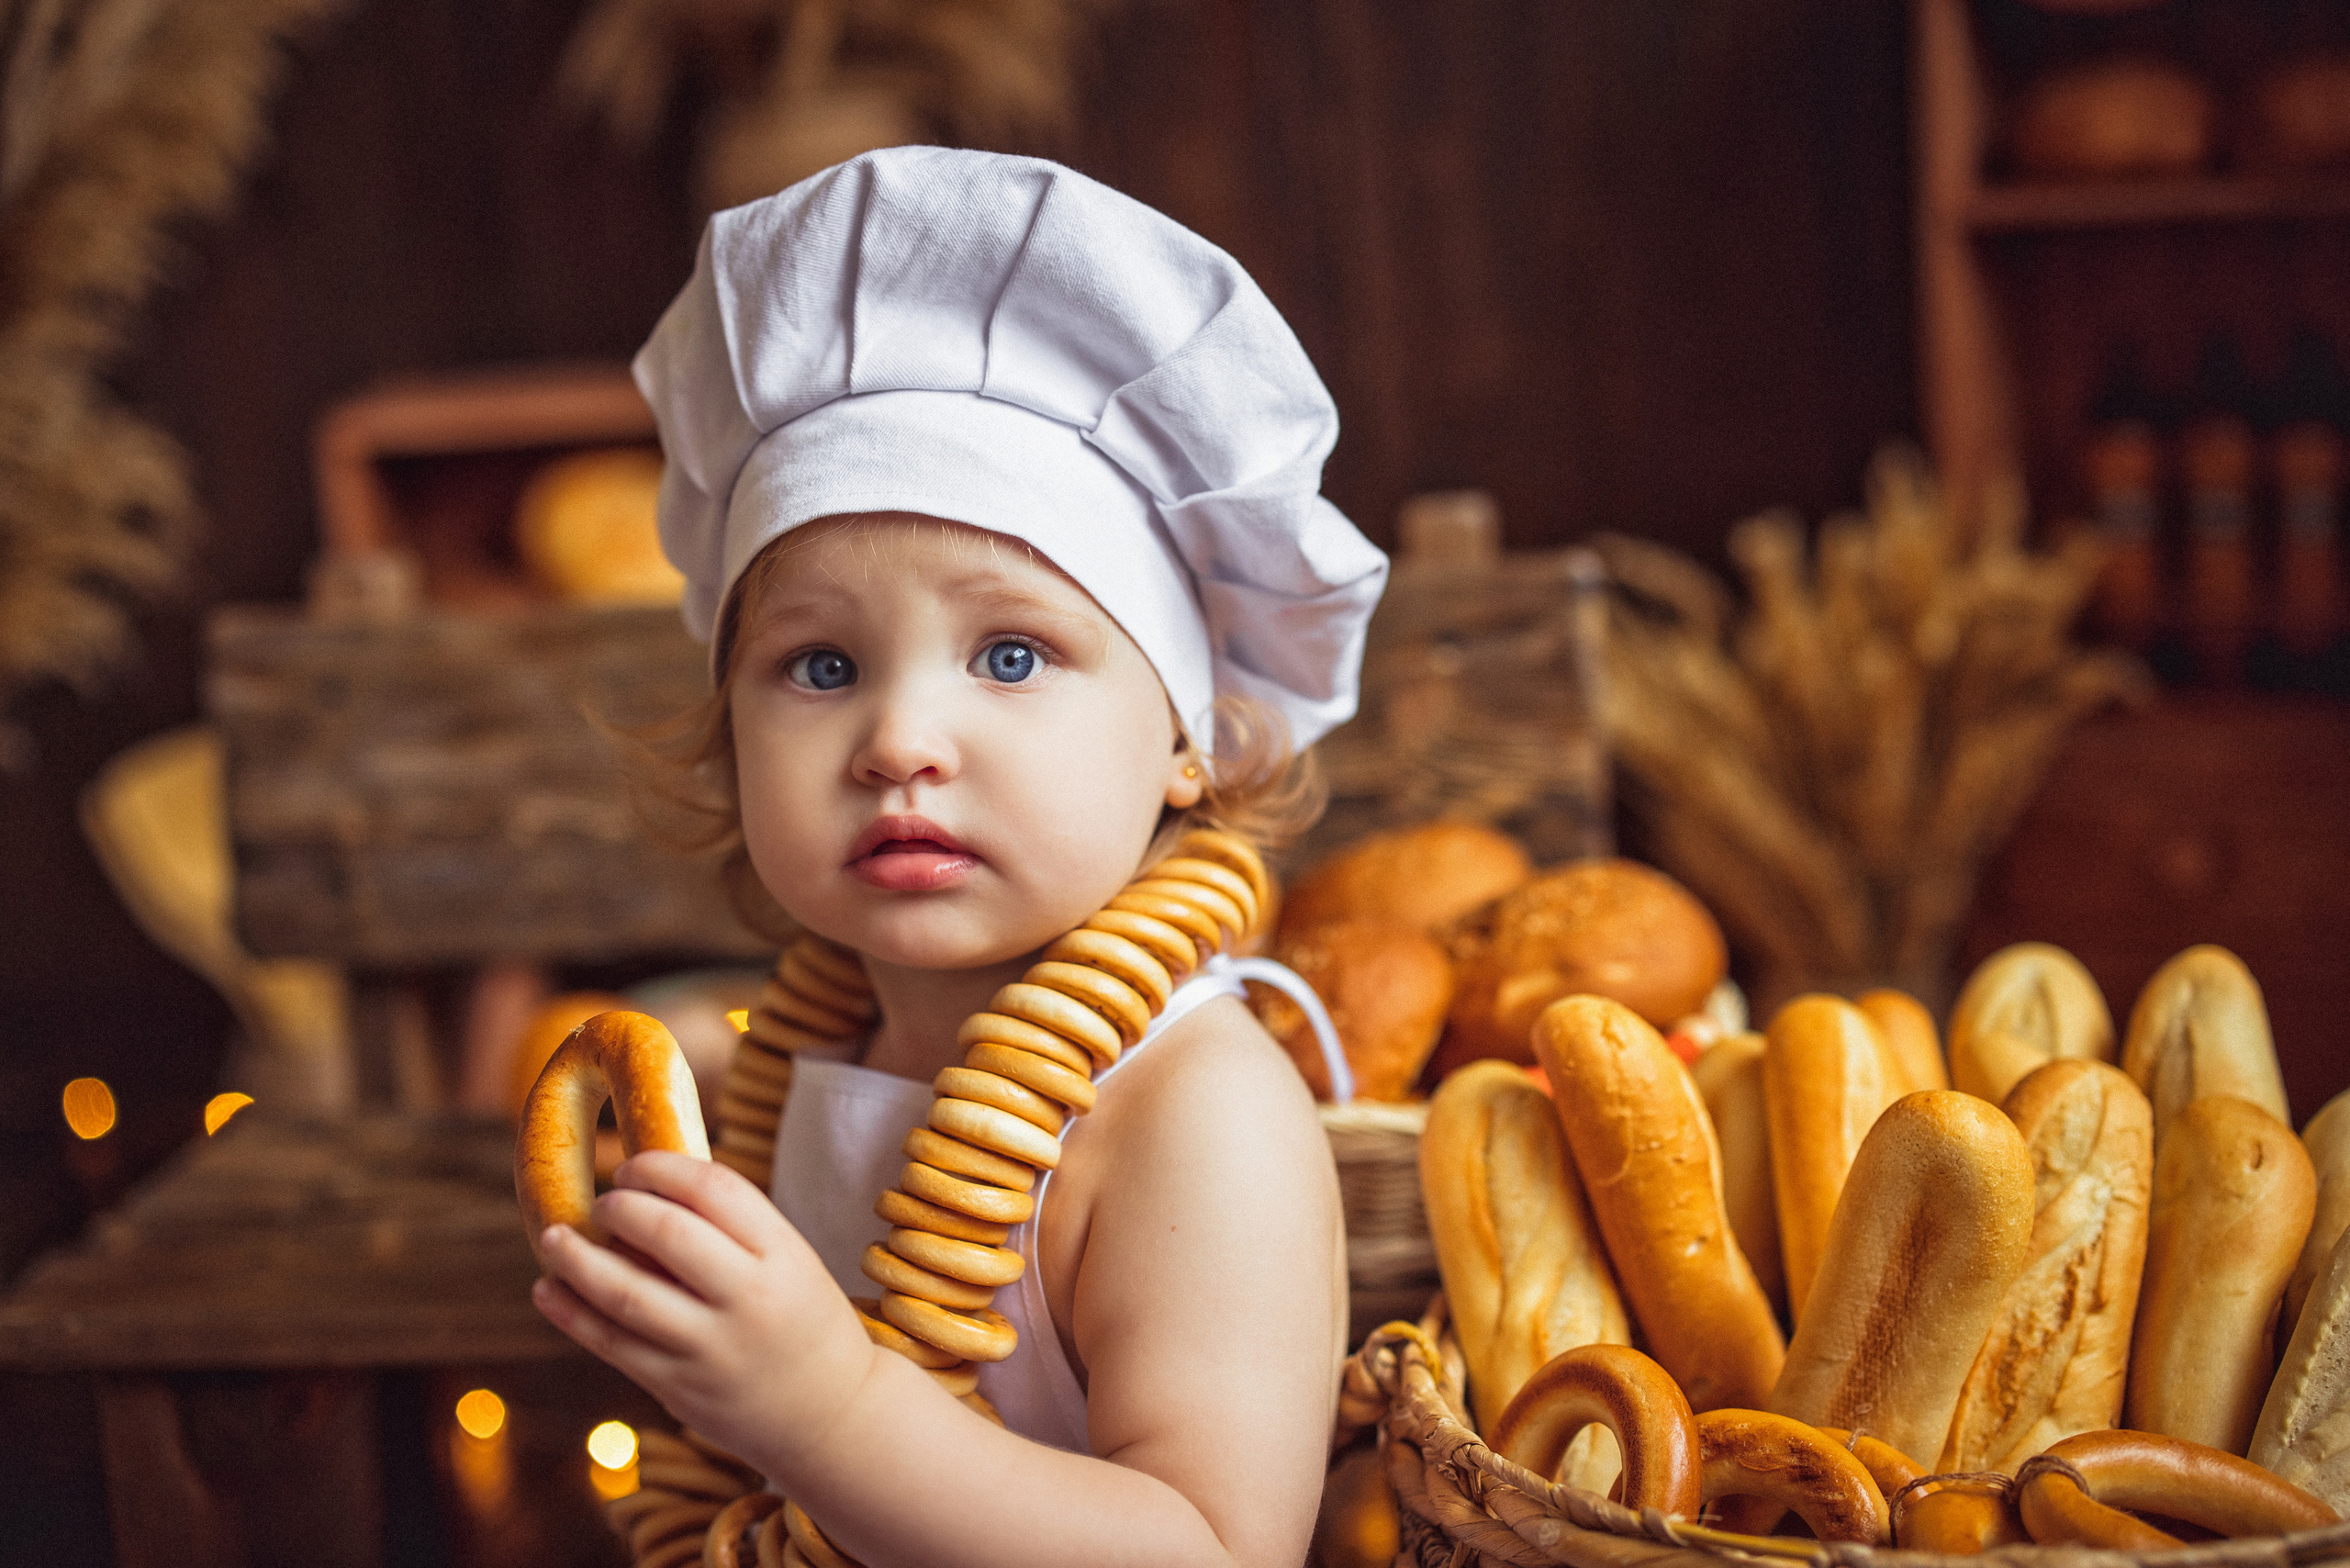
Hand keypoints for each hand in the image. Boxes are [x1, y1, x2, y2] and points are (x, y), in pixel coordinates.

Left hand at [531, 1150, 880, 1472]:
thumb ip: (733, 1230)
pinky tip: (548, 1289)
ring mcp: (712, 1348)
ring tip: (554, 1236)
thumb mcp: (792, 1262)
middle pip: (668, 1232)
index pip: (715, 1188)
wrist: (833, 1415)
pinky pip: (612, 1344)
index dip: (662, 1168)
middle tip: (603, 1202)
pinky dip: (572, 1313)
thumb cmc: (803, 1322)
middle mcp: (749, 1299)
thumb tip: (649, 1187)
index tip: (633, 1167)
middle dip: (620, 1207)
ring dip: (578, 1258)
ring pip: (626, 1293)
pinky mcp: (680, 1388)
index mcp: (784, 1254)